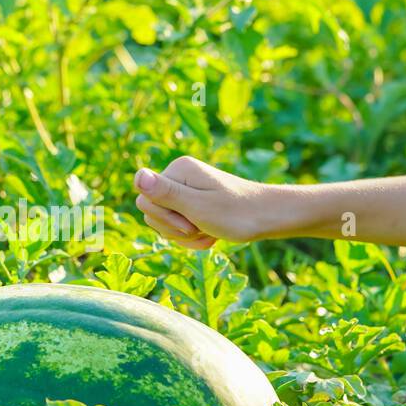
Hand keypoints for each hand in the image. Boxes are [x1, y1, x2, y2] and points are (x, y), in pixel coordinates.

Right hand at [132, 156, 268, 248]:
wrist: (267, 217)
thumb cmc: (235, 213)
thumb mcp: (197, 206)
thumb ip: (165, 193)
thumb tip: (137, 175)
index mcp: (177, 169)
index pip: (144, 200)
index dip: (164, 218)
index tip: (190, 221)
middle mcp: (178, 176)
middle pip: (152, 213)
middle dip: (176, 229)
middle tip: (201, 228)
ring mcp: (185, 190)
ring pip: (164, 223)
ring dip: (186, 236)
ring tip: (209, 232)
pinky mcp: (192, 203)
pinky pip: (177, 226)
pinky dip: (193, 236)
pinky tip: (210, 235)